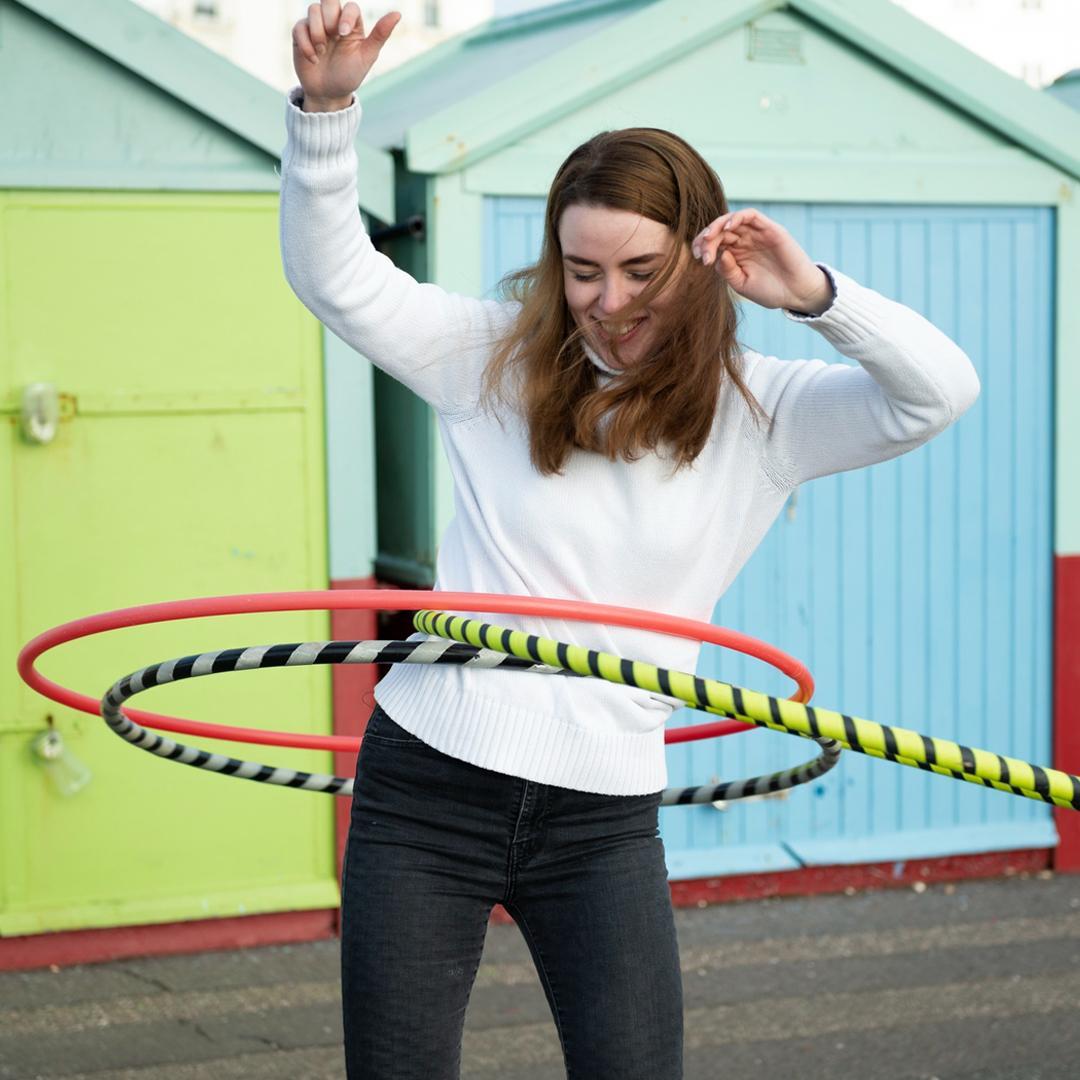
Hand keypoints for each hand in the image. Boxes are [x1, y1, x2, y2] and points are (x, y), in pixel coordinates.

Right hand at [292, 3, 400, 110]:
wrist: (329, 94)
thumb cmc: (350, 75)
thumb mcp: (367, 56)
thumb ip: (380, 35)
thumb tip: (398, 13)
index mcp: (351, 24)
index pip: (350, 6)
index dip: (345, 16)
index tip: (342, 34)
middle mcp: (333, 21)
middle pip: (328, 0)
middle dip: (329, 20)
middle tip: (332, 39)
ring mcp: (316, 26)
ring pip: (312, 9)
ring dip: (317, 33)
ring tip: (322, 52)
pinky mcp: (301, 34)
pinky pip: (299, 26)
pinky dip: (306, 43)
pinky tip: (313, 59)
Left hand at [691, 209, 832, 313]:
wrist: (796, 293)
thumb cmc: (770, 291)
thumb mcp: (742, 284)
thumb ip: (728, 271)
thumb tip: (718, 254)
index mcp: (735, 254)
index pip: (714, 243)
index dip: (702, 246)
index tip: (696, 257)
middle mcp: (744, 241)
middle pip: (720, 231)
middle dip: (706, 238)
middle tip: (700, 251)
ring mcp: (756, 234)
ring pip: (733, 220)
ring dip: (718, 226)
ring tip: (709, 237)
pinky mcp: (770, 229)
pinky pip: (751, 216)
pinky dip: (738, 217)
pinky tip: (728, 227)